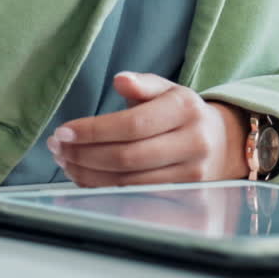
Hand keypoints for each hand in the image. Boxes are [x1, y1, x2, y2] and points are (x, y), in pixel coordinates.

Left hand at [46, 71, 248, 187]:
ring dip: (88, 174)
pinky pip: (134, 197)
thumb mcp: (167, 89)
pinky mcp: (184, 197)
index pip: (133, 124)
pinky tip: (85, 177)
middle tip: (57, 148)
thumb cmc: (182, 113)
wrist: (221, 144)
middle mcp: (192, 142)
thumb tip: (120, 80)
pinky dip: (104, 189)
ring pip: (128, 182)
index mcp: (185, 108)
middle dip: (85, 154)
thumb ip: (142, 83)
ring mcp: (190, 174)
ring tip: (65, 161)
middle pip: (127, 157)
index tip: (63, 131)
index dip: (94, 130)